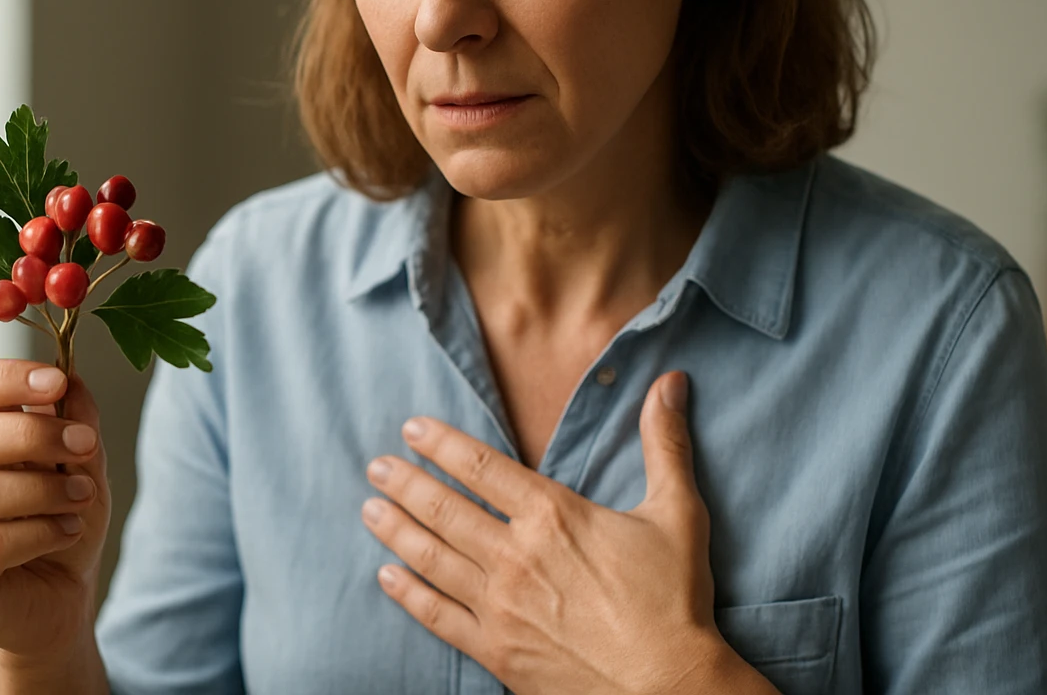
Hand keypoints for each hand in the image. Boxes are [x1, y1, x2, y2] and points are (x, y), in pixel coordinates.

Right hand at [0, 360, 111, 662]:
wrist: (61, 594)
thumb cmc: (58, 518)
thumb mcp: (79, 459)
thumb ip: (73, 417)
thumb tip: (69, 378)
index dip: (3, 379)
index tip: (56, 381)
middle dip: (33, 434)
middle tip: (84, 443)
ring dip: (44, 488)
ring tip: (82, 495)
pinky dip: (41, 532)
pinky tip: (68, 531)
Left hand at [361, 371, 759, 694]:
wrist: (669, 687)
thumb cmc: (674, 600)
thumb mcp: (677, 511)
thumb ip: (665, 443)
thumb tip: (671, 382)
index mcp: (553, 515)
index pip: (482, 467)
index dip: (441, 444)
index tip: (412, 428)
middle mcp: (516, 555)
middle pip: (444, 508)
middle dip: (404, 483)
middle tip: (376, 465)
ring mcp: (500, 606)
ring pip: (431, 558)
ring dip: (396, 529)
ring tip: (369, 508)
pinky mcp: (496, 651)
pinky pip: (437, 616)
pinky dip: (407, 594)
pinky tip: (387, 576)